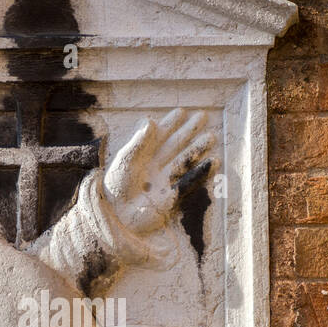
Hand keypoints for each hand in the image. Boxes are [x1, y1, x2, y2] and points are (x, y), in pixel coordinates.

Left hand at [103, 110, 216, 233]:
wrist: (117, 215)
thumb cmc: (115, 188)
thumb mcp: (125, 161)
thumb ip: (138, 142)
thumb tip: (150, 120)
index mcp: (141, 157)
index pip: (158, 136)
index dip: (169, 123)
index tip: (182, 111)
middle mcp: (154, 166)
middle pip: (175, 145)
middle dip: (188, 131)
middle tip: (203, 116)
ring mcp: (163, 181)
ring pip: (183, 161)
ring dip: (197, 149)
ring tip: (211, 137)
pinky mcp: (170, 197)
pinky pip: (188, 182)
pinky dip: (200, 172)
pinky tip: (212, 162)